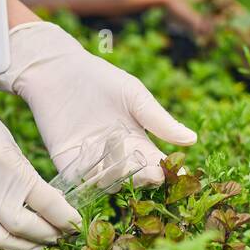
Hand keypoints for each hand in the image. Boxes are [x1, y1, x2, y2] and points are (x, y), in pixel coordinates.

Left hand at [0, 21, 196, 186]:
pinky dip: (90, 177)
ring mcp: (91, 161)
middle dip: (145, 175)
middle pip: (134, 175)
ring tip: (130, 170)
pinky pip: (80, 177)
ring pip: (109, 180)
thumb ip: (159, 120)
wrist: (58, 70)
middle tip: (154, 173)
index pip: (156, 162)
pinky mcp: (67, 162)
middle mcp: (115, 157)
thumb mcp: (134, 96)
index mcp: (136, 142)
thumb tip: (192, 140)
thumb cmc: (99, 78)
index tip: (180, 174)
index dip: (168, 170)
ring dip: (120, 177)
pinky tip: (100, 173)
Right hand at [0, 43, 79, 249]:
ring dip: (22, 247)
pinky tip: (4, 245)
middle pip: (24, 227)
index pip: (48, 204)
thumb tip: (50, 210)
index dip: (66, 220)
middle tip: (58, 236)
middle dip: (47, 235)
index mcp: (9, 166)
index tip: (75, 225)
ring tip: (36, 245)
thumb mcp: (10, 145)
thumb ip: (27, 179)